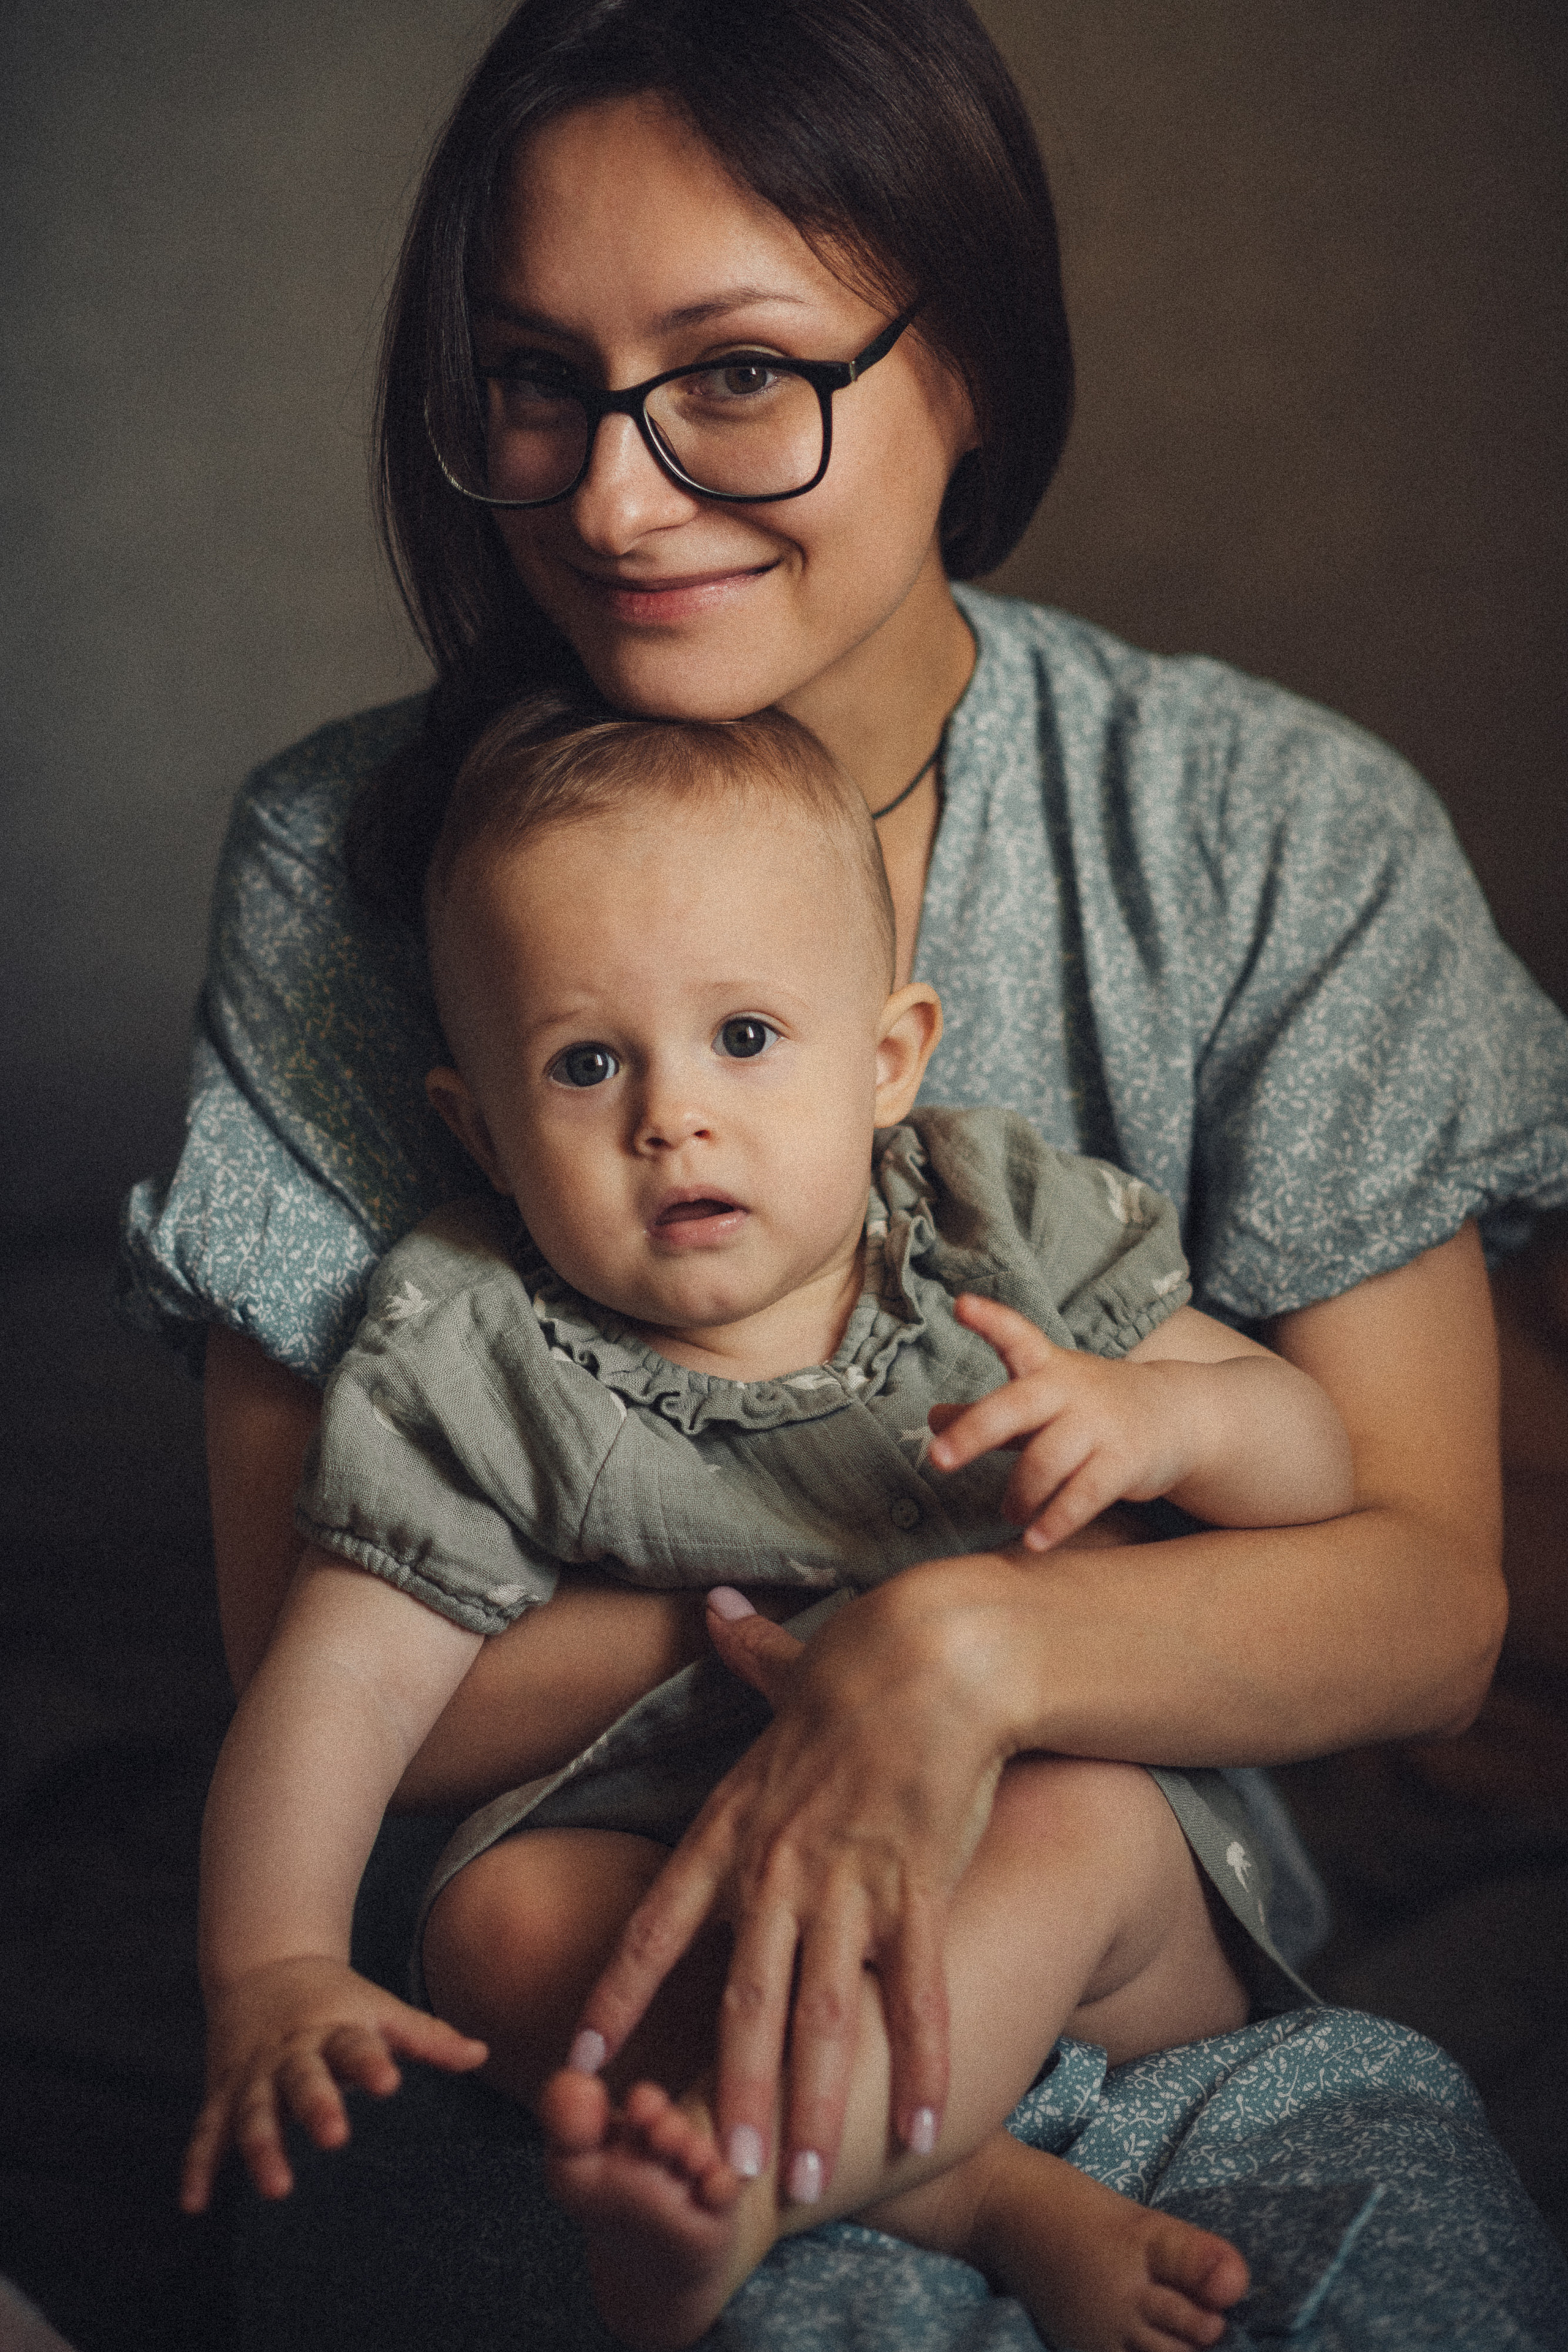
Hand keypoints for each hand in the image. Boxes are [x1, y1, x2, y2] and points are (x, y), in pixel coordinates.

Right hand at [181, 1955, 486, 2211]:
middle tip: (335, 2136)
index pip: (355, 2044)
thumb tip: (482, 2055)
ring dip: (261, 2146)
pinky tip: (195, 2204)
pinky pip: (206, 2130)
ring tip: (277, 2186)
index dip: (371, 2062)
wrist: (264, 1968)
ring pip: (252, 2109)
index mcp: (332, 2027)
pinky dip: (198, 2165)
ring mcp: (252, 2073)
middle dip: (316, 2105)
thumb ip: (426, 2037)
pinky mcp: (221, 2092)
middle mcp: (290, 2051)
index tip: (389, 2083)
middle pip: (301, 2078)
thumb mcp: (379, 2009)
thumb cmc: (336, 2001)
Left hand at [566, 1572, 1015, 2203]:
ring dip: (811, 2106)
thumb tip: (717, 1609)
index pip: (655, 1923)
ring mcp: (849, 1882)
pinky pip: (917, 1992)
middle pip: (742, 1999)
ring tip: (804, 2184)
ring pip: (821, 2015)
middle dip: (726, 2094)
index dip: (615, 1994)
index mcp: (734, 1824)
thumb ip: (747, 1657)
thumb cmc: (865, 1662)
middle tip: (712, 2178)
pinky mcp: (918, 1888)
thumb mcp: (789, 1671)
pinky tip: (920, 2124)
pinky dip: (920, 2063)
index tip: (578, 2057)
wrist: (939, 1652)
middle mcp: (779, 1866)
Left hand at [927, 1294, 1203, 1548]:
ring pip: (1045, 1462)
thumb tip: (931, 1417)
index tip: (961, 1305)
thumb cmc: (1091, 1406)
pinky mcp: (1124, 1462)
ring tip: (1010, 1511)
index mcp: (1047, 1367)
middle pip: (1017, 1406)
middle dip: (975, 1431)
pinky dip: (1055, 1522)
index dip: (990, 1321)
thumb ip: (988, 1410)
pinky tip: (1035, 1541)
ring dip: (1018, 1495)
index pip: (1018, 1336)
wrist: (1179, 1415)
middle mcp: (1070, 1390)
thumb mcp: (1041, 1397)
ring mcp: (1100, 1426)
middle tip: (937, 1458)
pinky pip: (1083, 1496)